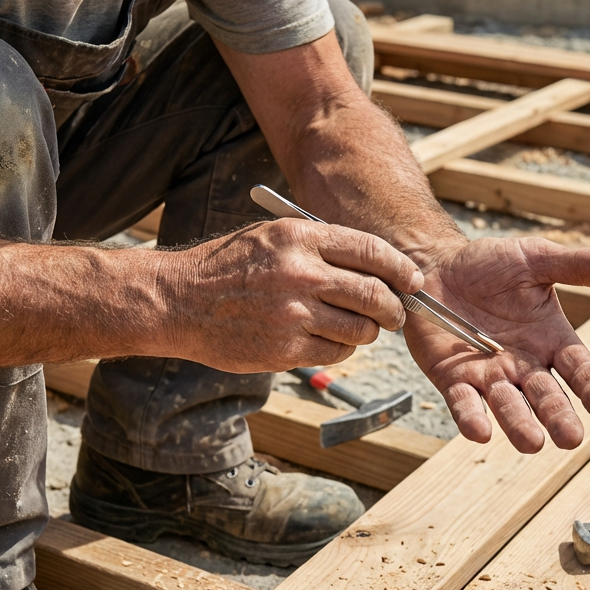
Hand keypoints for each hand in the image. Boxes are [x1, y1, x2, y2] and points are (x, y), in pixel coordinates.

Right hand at [167, 219, 422, 371]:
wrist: (178, 301)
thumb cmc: (229, 267)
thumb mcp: (273, 237)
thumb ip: (322, 247)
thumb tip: (377, 265)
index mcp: (300, 238)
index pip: (371, 250)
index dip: (400, 268)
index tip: (412, 279)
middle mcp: (300, 274)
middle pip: (375, 294)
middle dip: (394, 307)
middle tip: (394, 313)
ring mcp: (293, 314)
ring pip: (361, 328)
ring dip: (368, 331)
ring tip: (359, 327)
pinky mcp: (284, 349)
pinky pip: (336, 352)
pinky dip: (341, 348)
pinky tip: (328, 340)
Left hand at [404, 237, 589, 452]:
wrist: (436, 265)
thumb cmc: (490, 264)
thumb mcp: (535, 258)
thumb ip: (576, 266)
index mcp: (552, 339)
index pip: (579, 369)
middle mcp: (524, 365)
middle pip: (547, 397)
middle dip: (559, 417)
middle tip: (571, 438)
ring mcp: (489, 376)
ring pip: (508, 406)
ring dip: (519, 424)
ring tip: (532, 442)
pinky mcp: (453, 379)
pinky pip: (463, 403)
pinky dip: (471, 417)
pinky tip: (480, 432)